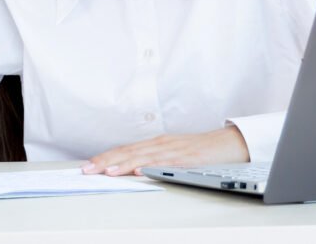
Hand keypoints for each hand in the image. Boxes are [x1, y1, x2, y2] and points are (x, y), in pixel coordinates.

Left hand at [81, 127, 249, 176]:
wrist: (229, 143)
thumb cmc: (200, 150)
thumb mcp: (173, 154)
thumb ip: (153, 160)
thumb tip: (130, 171)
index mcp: (156, 144)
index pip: (125, 150)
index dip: (105, 157)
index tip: (87, 166)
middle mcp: (161, 144)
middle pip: (129, 152)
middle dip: (106, 161)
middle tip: (87, 170)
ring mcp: (174, 150)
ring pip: (143, 157)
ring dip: (123, 164)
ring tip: (106, 171)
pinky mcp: (187, 158)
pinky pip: (167, 163)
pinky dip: (152, 166)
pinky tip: (140, 170)